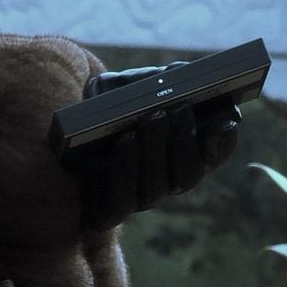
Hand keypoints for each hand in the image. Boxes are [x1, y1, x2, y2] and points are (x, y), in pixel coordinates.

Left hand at [71, 97, 243, 230]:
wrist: (61, 134)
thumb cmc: (104, 107)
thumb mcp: (131, 87)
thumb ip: (159, 80)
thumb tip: (184, 73)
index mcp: (181, 156)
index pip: (213, 156)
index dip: (223, 142)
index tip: (226, 119)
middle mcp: (165, 183)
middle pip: (188, 174)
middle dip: (185, 140)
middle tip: (180, 108)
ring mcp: (137, 200)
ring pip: (158, 187)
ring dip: (157, 150)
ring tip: (152, 117)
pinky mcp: (107, 212)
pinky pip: (122, 199)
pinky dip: (127, 169)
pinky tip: (126, 140)